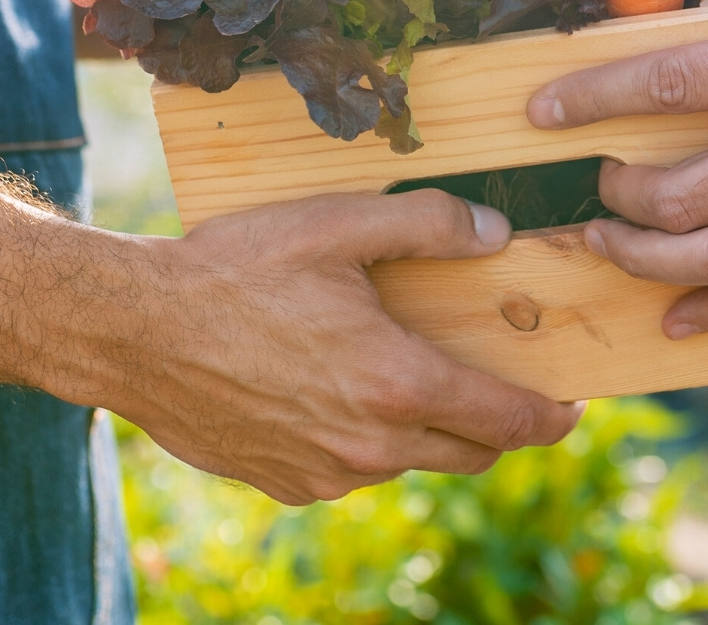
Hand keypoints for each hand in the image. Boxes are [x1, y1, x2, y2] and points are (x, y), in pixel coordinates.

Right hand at [98, 191, 581, 503]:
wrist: (134, 330)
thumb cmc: (235, 269)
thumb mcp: (335, 225)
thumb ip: (427, 223)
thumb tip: (496, 232)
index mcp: (396, 383)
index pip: (509, 421)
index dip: (553, 415)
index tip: (572, 404)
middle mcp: (370, 445)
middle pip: (472, 454)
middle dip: (498, 425)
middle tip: (499, 385)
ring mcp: (326, 474)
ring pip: (410, 462)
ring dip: (425, 427)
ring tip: (404, 372)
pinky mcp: (287, 485)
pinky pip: (352, 470)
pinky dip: (366, 439)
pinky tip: (335, 388)